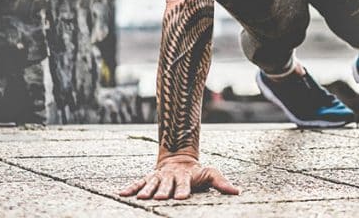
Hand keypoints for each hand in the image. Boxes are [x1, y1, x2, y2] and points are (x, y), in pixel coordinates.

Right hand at [119, 154, 239, 200]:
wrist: (179, 159)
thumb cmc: (196, 172)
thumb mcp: (210, 173)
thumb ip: (221, 183)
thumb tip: (237, 191)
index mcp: (185, 176)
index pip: (184, 183)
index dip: (183, 189)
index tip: (182, 196)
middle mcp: (170, 176)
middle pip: (166, 184)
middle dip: (164, 191)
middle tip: (162, 197)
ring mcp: (158, 177)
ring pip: (151, 184)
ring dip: (146, 191)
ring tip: (141, 198)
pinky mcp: (149, 178)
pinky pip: (138, 183)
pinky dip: (130, 188)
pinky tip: (121, 193)